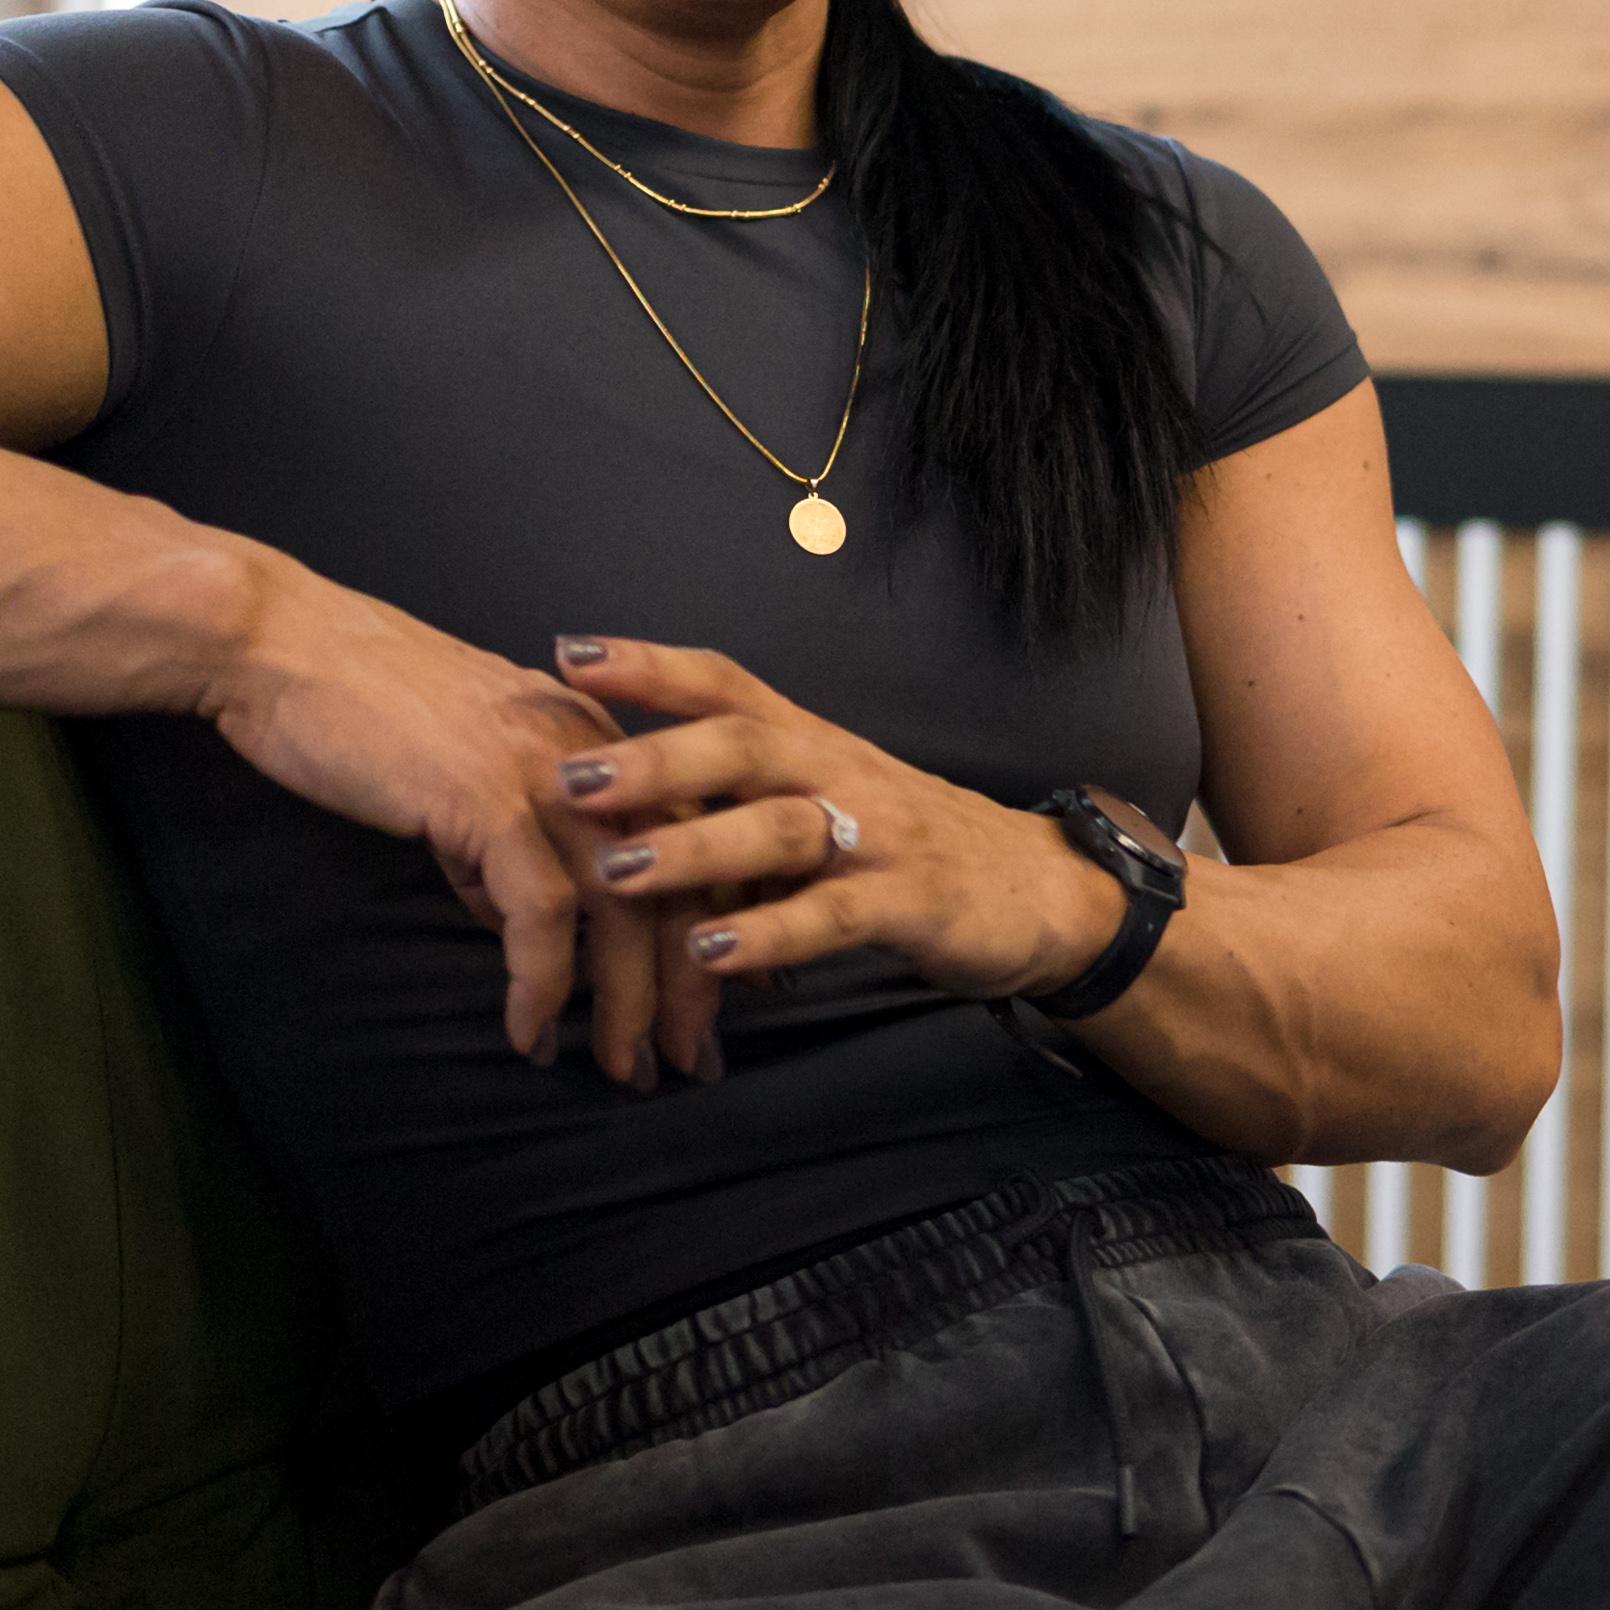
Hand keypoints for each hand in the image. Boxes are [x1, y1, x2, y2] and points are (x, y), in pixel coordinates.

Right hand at [201, 560, 710, 1089]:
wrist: (286, 648)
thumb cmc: (364, 712)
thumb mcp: (468, 782)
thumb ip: (509, 851)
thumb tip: (523, 931)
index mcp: (607, 742)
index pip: (702, 842)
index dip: (727, 924)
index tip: (731, 999)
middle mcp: (602, 755)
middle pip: (687, 883)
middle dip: (693, 987)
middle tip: (688, 1062)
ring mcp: (553, 775)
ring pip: (628, 909)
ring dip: (628, 1005)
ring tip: (622, 1069)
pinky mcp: (492, 799)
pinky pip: (541, 915)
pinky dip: (541, 986)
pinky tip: (530, 1034)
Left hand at [540, 635, 1128, 1009]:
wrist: (1038, 891)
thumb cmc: (908, 846)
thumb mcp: (826, 803)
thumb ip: (736, 801)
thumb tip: (616, 803)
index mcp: (814, 743)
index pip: (727, 684)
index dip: (652, 666)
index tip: (570, 652)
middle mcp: (843, 773)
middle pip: (745, 746)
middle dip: (654, 758)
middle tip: (570, 777)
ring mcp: (881, 836)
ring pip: (781, 828)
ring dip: (694, 849)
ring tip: (616, 871)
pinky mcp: (912, 903)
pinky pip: (834, 915)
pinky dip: (769, 935)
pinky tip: (709, 957)